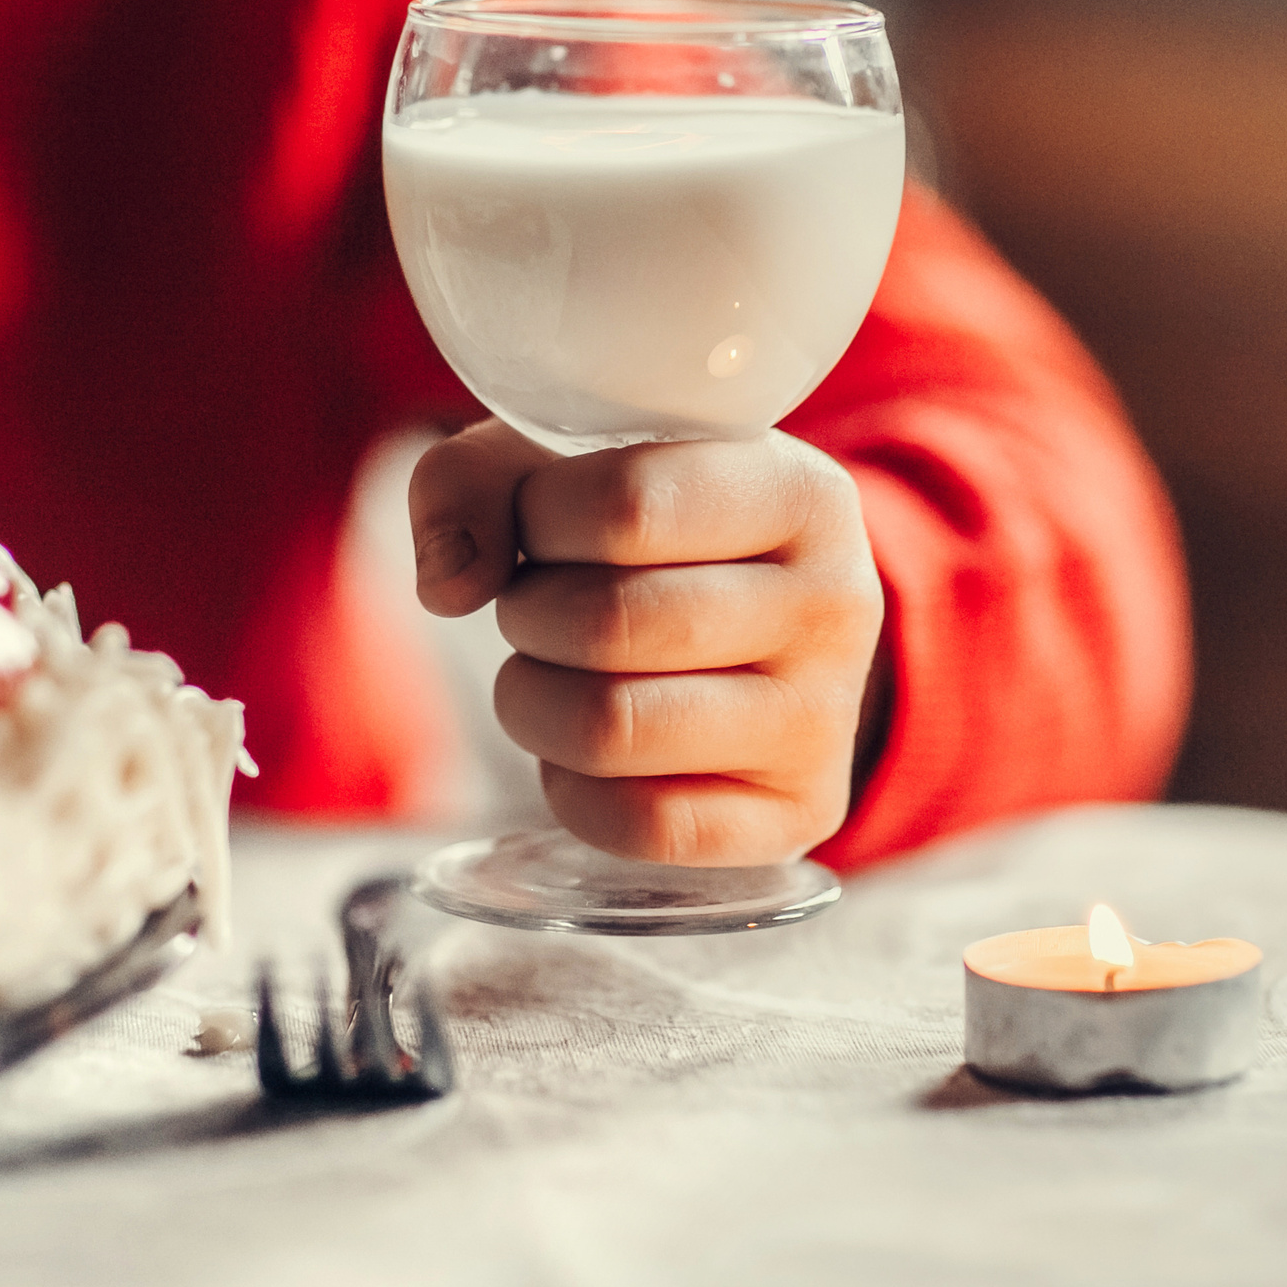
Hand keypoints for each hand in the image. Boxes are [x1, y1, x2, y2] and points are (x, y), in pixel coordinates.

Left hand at [409, 421, 884, 866]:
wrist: (772, 627)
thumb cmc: (658, 530)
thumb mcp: (576, 461)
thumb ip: (478, 480)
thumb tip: (450, 585)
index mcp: (803, 491)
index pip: (625, 505)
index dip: (535, 518)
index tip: (541, 523)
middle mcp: (837, 604)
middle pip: (609, 624)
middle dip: (528, 613)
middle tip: (538, 605)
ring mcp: (824, 719)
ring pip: (609, 728)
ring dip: (532, 701)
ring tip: (552, 671)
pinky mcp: (798, 814)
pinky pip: (637, 825)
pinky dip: (570, 789)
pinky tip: (587, 750)